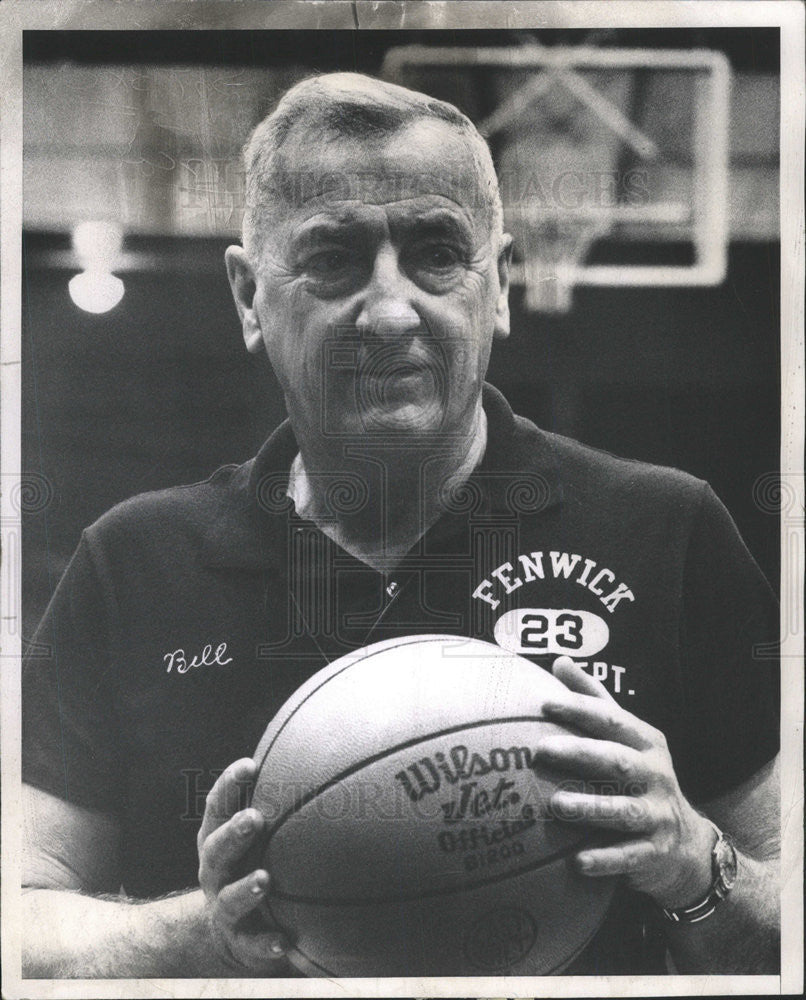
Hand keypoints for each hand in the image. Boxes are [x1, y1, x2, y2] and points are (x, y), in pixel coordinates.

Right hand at [197, 758, 288, 971]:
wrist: (234, 930)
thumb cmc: (253, 863)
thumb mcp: (258, 835)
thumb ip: (279, 802)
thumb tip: (324, 757)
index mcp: (217, 839)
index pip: (217, 807)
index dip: (230, 785)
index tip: (250, 765)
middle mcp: (214, 871)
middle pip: (215, 850)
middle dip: (233, 833)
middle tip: (254, 819)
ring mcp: (222, 908)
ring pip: (226, 900)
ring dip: (244, 889)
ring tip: (263, 879)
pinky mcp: (239, 941)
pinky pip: (251, 944)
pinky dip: (265, 943)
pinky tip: (284, 941)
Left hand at [536, 657, 715, 908]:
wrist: (685, 845)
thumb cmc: (639, 778)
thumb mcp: (625, 737)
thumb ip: (594, 700)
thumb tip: (559, 661)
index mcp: (646, 742)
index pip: (612, 720)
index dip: (580, 710)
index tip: (545, 703)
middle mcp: (656, 775)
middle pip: (616, 761)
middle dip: (580, 754)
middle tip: (541, 749)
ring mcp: (658, 814)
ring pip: (623, 811)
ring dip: (590, 808)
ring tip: (555, 805)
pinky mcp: (655, 852)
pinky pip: (628, 857)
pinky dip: (604, 859)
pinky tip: (576, 862)